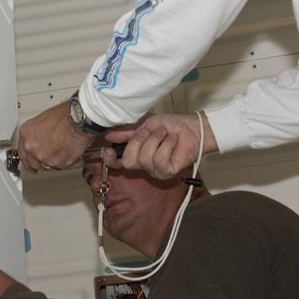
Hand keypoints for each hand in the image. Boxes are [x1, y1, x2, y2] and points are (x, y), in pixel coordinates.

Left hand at [15, 102, 93, 172]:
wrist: (78, 119)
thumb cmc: (65, 115)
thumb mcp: (43, 120)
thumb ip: (38, 135)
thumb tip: (41, 141)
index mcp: (26, 135)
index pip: (22, 154)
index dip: (29, 159)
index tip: (31, 163)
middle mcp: (32, 147)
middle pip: (34, 163)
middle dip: (44, 161)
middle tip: (54, 155)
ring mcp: (44, 157)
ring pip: (49, 167)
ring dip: (57, 162)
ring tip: (66, 150)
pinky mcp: (58, 164)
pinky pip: (63, 167)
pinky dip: (71, 162)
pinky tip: (74, 152)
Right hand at [102, 112, 217, 178]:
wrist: (191, 127)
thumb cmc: (171, 126)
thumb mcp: (145, 126)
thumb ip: (127, 134)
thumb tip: (108, 135)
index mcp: (137, 155)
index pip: (118, 164)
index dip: (110, 160)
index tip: (107, 151)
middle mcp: (145, 166)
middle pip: (128, 161)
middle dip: (138, 141)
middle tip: (150, 132)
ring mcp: (156, 171)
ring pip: (145, 159)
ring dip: (156, 140)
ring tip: (165, 134)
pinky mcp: (168, 172)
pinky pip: (159, 160)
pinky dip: (167, 145)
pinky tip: (173, 140)